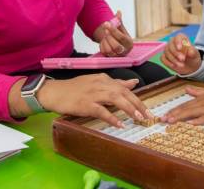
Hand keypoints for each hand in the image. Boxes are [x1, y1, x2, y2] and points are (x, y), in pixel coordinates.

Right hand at [37, 73, 151, 127]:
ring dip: (128, 108)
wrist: (54, 92)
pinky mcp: (85, 104)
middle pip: (124, 93)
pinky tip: (120, 124)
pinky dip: (111, 117)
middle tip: (148, 116)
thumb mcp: (97, 82)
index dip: (138, 99)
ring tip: (138, 118)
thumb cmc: (75, 89)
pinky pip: (101, 110)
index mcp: (104, 79)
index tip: (148, 110)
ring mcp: (93, 93)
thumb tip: (134, 82)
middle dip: (138, 104)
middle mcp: (101, 84)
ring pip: (115, 99)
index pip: (125, 88)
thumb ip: (116, 83)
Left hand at [95, 11, 132, 56]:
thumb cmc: (119, 35)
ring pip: (109, 50)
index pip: (121, 37)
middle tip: (105, 30)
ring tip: (105, 36)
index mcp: (129, 42)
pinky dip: (102, 45)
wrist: (117, 44)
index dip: (113, 30)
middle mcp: (125, 51)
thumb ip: (119, 20)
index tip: (106, 23)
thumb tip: (118, 11)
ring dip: (105, 41)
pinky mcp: (111, 58)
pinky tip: (104, 41)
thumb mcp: (120, 28)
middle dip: (109, 37)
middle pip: (116, 46)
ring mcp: (118, 56)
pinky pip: (104, 52)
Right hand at [161, 34, 201, 74]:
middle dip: (176, 53)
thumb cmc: (192, 57)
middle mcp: (173, 42)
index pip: (178, 37)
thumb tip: (190, 52)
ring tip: (182, 65)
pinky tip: (174, 66)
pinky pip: (163, 58)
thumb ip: (193, 52)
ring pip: (166, 52)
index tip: (180, 49)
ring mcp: (168, 49)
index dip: (178, 42)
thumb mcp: (195, 55)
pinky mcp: (165, 56)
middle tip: (183, 59)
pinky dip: (168, 62)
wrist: (190, 66)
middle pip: (171, 45)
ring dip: (173, 59)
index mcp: (181, 38)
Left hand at [162, 84, 203, 124]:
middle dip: (174, 114)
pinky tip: (190, 123)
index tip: (164, 115)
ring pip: (193, 113)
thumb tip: (186, 89)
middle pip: (186, 109)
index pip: (185, 105)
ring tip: (171, 121)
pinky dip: (198, 120)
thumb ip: (197, 91)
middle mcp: (203, 103)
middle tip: (162, 119)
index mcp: (201, 98)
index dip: (174, 110)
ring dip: (181, 117)